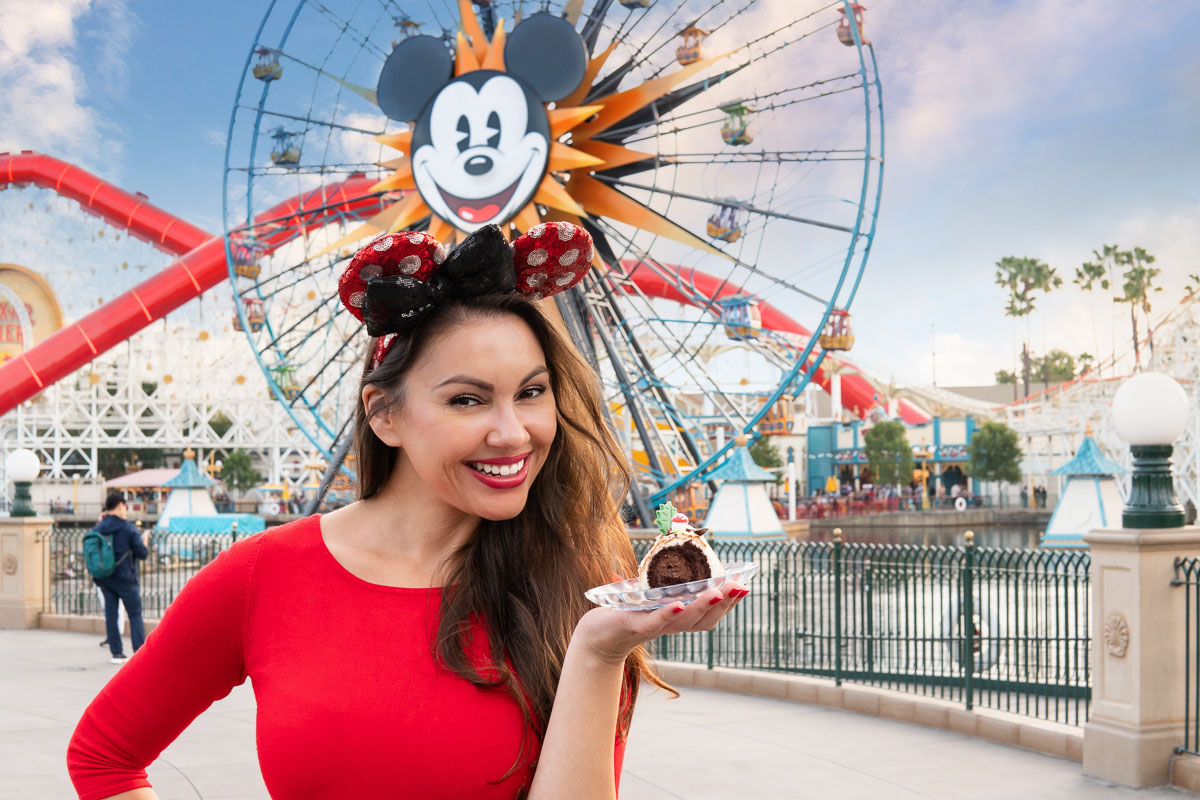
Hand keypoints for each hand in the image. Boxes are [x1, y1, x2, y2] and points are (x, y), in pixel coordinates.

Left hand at [572, 582, 748, 666]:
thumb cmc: (625, 610)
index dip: (729, 603)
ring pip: (685, 621)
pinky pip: (655, 622)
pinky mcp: (634, 625)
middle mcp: (672, 625)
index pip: (710, 614)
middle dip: (725, 604)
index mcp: (679, 617)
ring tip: (719, 592)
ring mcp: (655, 627)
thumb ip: (663, 569)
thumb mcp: (649, 589)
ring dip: (703, 606)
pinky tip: (678, 604)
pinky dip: (668, 614)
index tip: (745, 585)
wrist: (597, 634)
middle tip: (741, 586)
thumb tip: (674, 528)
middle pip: (704, 619)